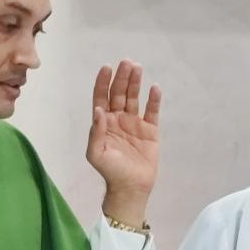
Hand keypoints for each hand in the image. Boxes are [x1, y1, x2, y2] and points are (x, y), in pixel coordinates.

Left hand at [86, 60, 160, 227]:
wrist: (131, 187)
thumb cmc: (110, 171)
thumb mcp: (96, 154)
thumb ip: (96, 132)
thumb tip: (98, 111)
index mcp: (103, 123)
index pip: (102, 97)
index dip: (103, 83)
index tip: (107, 68)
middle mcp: (118, 119)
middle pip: (119, 93)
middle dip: (122, 78)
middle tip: (127, 63)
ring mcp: (134, 123)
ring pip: (134, 98)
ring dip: (135, 83)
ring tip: (138, 68)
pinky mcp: (150, 130)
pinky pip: (152, 111)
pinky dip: (153, 100)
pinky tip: (154, 88)